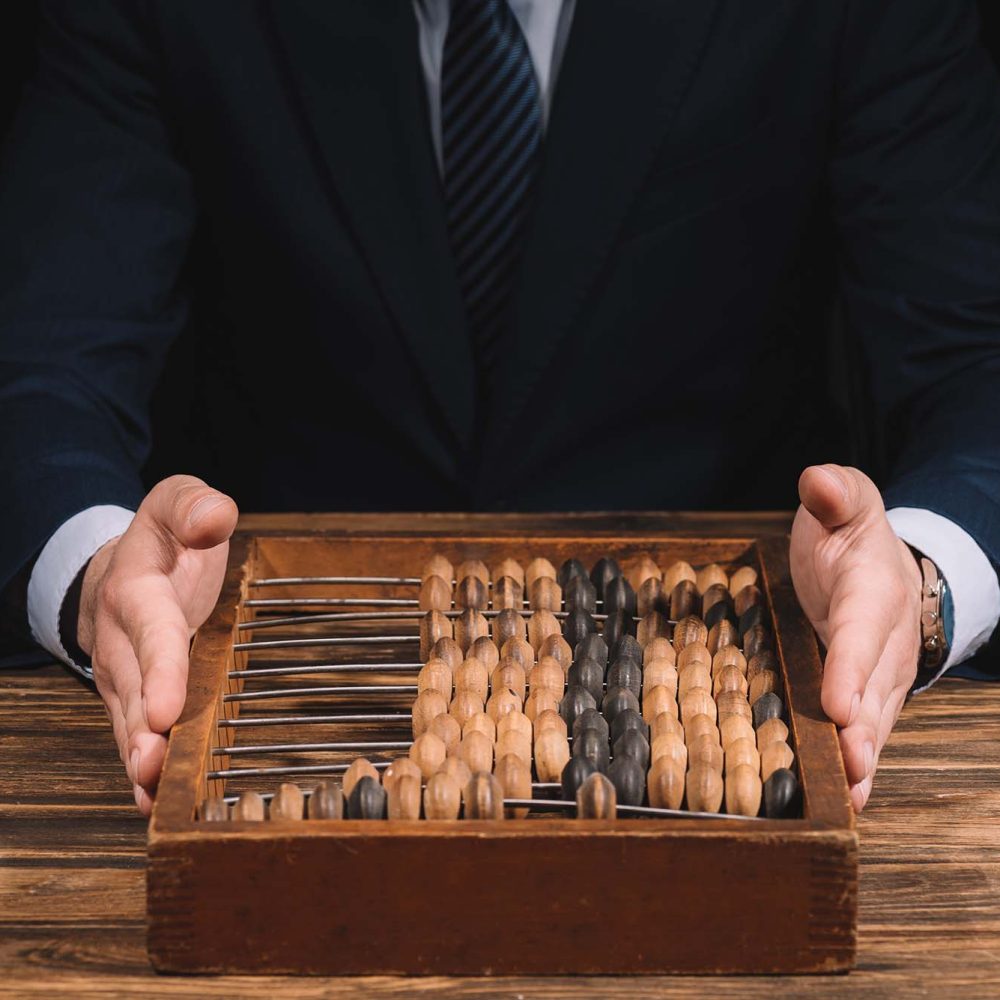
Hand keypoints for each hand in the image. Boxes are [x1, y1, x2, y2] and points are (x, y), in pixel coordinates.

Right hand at [78, 475, 238, 814]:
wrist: (117, 573)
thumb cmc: (162, 543)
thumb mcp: (177, 504)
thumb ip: (194, 505)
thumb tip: (216, 517)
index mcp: (136, 591)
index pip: (152, 633)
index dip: (160, 671)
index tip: (165, 709)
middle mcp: (120, 640)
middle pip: (132, 689)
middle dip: (141, 730)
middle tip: (153, 765)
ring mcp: (121, 676)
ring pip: (127, 721)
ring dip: (139, 759)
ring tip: (151, 792)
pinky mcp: (130, 699)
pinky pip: (134, 734)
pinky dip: (141, 771)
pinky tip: (150, 802)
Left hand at [790, 464, 921, 812]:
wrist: (881, 563)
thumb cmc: (848, 535)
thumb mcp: (842, 503)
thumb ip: (835, 493)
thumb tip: (818, 479)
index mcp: (874, 588)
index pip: (862, 630)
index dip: (851, 667)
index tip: (838, 703)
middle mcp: (885, 636)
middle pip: (876, 685)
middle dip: (864, 726)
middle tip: (849, 762)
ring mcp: (881, 669)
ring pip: (876, 714)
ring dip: (864, 752)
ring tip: (852, 791)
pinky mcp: (870, 690)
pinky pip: (867, 725)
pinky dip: (860, 759)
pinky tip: (851, 795)